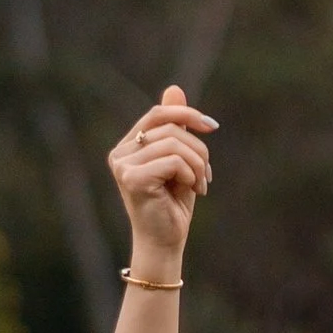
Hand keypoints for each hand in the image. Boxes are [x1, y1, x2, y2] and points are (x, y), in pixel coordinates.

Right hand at [108, 84, 215, 270]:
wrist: (165, 243)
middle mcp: (120, 153)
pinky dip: (190, 174)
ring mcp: (123, 166)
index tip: (212, 126)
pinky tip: (192, 191)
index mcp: (129, 146)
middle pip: (170, 128)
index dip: (187, 114)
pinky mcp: (132, 179)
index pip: (158, 113)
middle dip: (199, 149)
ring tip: (201, 185)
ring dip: (198, 164)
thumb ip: (176, 128)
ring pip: (174, 143)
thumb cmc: (172, 206)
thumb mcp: (180, 161)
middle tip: (207, 175)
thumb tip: (174, 89)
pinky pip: (173, 160)